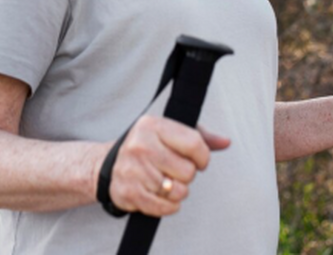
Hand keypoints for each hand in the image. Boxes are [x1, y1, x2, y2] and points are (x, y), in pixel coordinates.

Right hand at [105, 115, 230, 216]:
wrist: (107, 164)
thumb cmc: (145, 147)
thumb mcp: (169, 133)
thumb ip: (200, 137)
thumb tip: (225, 142)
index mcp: (152, 125)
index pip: (194, 143)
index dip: (203, 157)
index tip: (198, 160)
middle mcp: (141, 146)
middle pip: (188, 171)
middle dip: (187, 175)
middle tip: (175, 171)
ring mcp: (133, 170)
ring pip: (178, 191)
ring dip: (177, 191)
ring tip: (166, 182)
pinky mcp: (129, 192)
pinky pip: (164, 207)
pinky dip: (169, 206)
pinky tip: (162, 196)